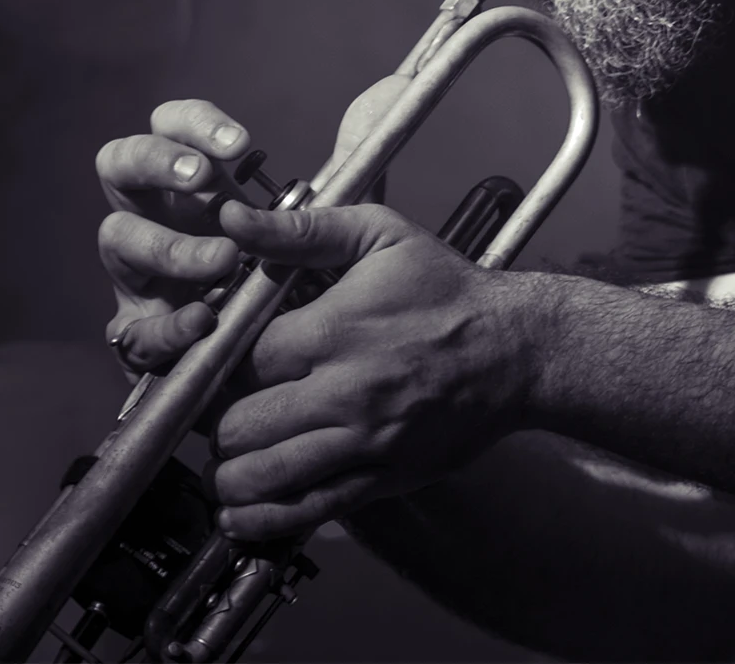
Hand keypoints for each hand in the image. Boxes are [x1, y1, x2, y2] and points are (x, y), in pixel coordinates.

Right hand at [97, 77, 409, 377]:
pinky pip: (133, 328)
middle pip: (120, 163)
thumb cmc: (314, 280)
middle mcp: (159, 220)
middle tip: (203, 178)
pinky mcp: (144, 339)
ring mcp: (143, 277)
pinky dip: (166, 325)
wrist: (313, 365)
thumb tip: (390, 89)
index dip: (193, 124)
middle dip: (155, 162)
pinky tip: (203, 319)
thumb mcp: (340, 222)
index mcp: (199, 186)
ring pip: (118, 238)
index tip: (242, 144)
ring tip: (224, 258)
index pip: (171, 126)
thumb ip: (353, 164)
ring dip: (168, 244)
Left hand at [207, 200, 541, 538]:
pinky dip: (262, 517)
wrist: (518, 348)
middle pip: (239, 424)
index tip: (218, 362)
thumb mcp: (381, 235)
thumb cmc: (448, 289)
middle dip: (219, 420)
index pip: (238, 360)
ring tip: (225, 462)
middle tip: (222, 411)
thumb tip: (231, 216)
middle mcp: (345, 391)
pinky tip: (241, 510)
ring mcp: (366, 440)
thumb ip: (302, 229)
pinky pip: (307, 509)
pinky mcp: (385, 477)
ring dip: (229, 474)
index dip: (216, 363)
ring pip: (263, 474)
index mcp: (335, 329)